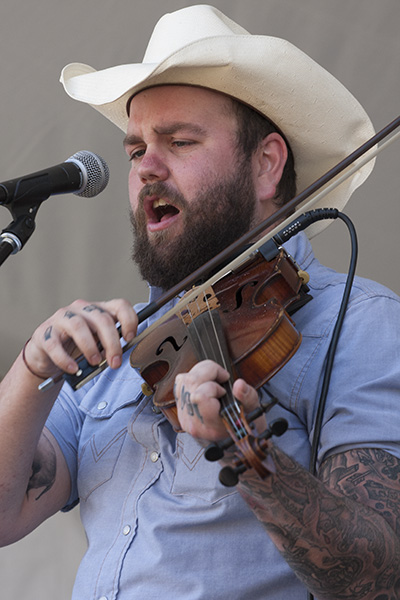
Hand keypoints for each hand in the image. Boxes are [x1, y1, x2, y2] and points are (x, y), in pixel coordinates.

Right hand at [23, 299, 137, 379]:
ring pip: (78, 326)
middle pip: (102, 319)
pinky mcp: (44, 333)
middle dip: (112, 343)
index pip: (119, 305)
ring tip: (95, 362)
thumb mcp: (98, 343)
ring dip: (90, 347)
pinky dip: (65, 359)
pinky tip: (73, 368)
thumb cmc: (77, 347)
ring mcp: (62, 318)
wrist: (48, 355)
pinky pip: (55, 344)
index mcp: (99, 310)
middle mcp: (81, 309)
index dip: (129, 320)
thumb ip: (109, 345)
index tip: (130, 338)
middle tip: (114, 363)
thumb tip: (119, 356)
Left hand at [174, 360, 262, 441]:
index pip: (200, 396)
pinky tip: (205, 384)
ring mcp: (183, 415)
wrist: (228, 437)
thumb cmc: (241, 422)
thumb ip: (247, 397)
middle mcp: (193, 422)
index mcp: (211, 426)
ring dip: (201, 374)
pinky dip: (193, 377)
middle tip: (221, 380)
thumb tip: (239, 384)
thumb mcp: (251, 410)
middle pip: (191, 382)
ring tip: (214, 382)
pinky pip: (180, 382)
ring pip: (183, 379)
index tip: (224, 390)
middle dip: (209, 373)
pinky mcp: (179, 407)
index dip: (213, 386)